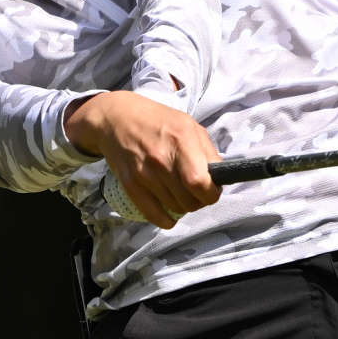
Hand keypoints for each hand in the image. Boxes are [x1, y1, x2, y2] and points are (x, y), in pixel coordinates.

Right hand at [66, 88, 221, 229]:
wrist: (117, 118)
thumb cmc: (158, 121)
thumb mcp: (189, 125)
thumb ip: (207, 152)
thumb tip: (220, 178)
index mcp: (182, 140)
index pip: (200, 182)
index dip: (212, 193)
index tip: (213, 190)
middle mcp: (162, 159)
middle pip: (190, 200)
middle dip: (200, 200)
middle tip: (197, 192)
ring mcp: (144, 174)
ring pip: (175, 208)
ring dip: (184, 206)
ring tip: (182, 193)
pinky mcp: (130, 185)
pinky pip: (154, 215)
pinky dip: (166, 220)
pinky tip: (171, 213)